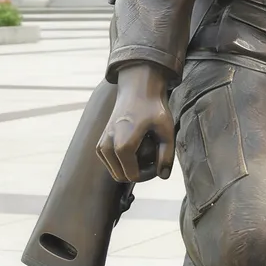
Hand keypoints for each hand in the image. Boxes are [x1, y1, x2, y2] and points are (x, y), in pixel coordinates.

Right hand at [96, 63, 174, 182]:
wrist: (137, 89)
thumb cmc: (153, 108)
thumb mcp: (166, 130)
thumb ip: (167, 155)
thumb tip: (163, 176)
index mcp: (123, 146)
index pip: (133, 176)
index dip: (149, 174)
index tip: (159, 161)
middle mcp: (107, 147)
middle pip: (122, 177)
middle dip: (139, 173)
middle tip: (154, 160)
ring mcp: (101, 146)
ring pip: (115, 172)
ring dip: (130, 169)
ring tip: (146, 154)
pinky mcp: (99, 144)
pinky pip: (111, 164)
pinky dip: (122, 163)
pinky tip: (136, 151)